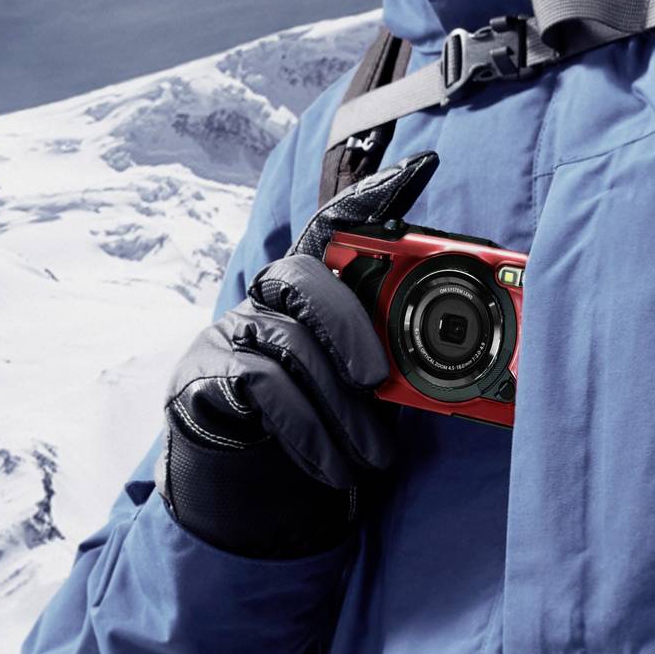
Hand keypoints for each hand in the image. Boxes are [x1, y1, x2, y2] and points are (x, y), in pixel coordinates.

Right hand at [157, 152, 440, 556]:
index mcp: (312, 290)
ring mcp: (232, 331)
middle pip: (304, 278)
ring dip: (339, 411)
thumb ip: (386, 366)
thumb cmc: (313, 423)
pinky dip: (304, 429)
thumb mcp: (358, 393)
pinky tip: (330, 465)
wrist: (241, 485)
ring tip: (373, 458)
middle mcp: (268, 297)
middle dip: (349, 326)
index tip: (420, 168)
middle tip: (378, 382)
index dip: (372, 200)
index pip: (336, 231)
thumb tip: (449, 369)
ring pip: (289, 344)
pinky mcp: (204, 373)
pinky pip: (261, 385)